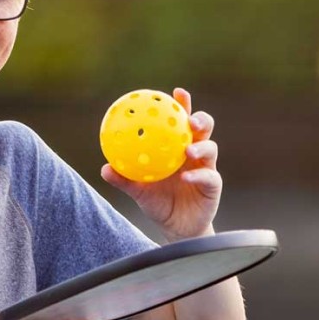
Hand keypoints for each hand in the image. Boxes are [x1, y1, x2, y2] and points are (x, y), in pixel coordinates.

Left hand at [101, 87, 221, 240]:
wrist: (175, 227)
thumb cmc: (157, 202)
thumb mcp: (138, 190)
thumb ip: (123, 179)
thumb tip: (104, 168)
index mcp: (176, 147)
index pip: (180, 121)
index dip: (181, 105)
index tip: (176, 92)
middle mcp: (194, 153)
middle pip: (203, 129)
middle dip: (199, 119)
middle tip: (189, 119)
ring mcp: (206, 168)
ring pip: (211, 149)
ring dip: (201, 146)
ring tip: (187, 149)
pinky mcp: (213, 185)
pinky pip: (209, 177)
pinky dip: (198, 175)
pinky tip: (186, 176)